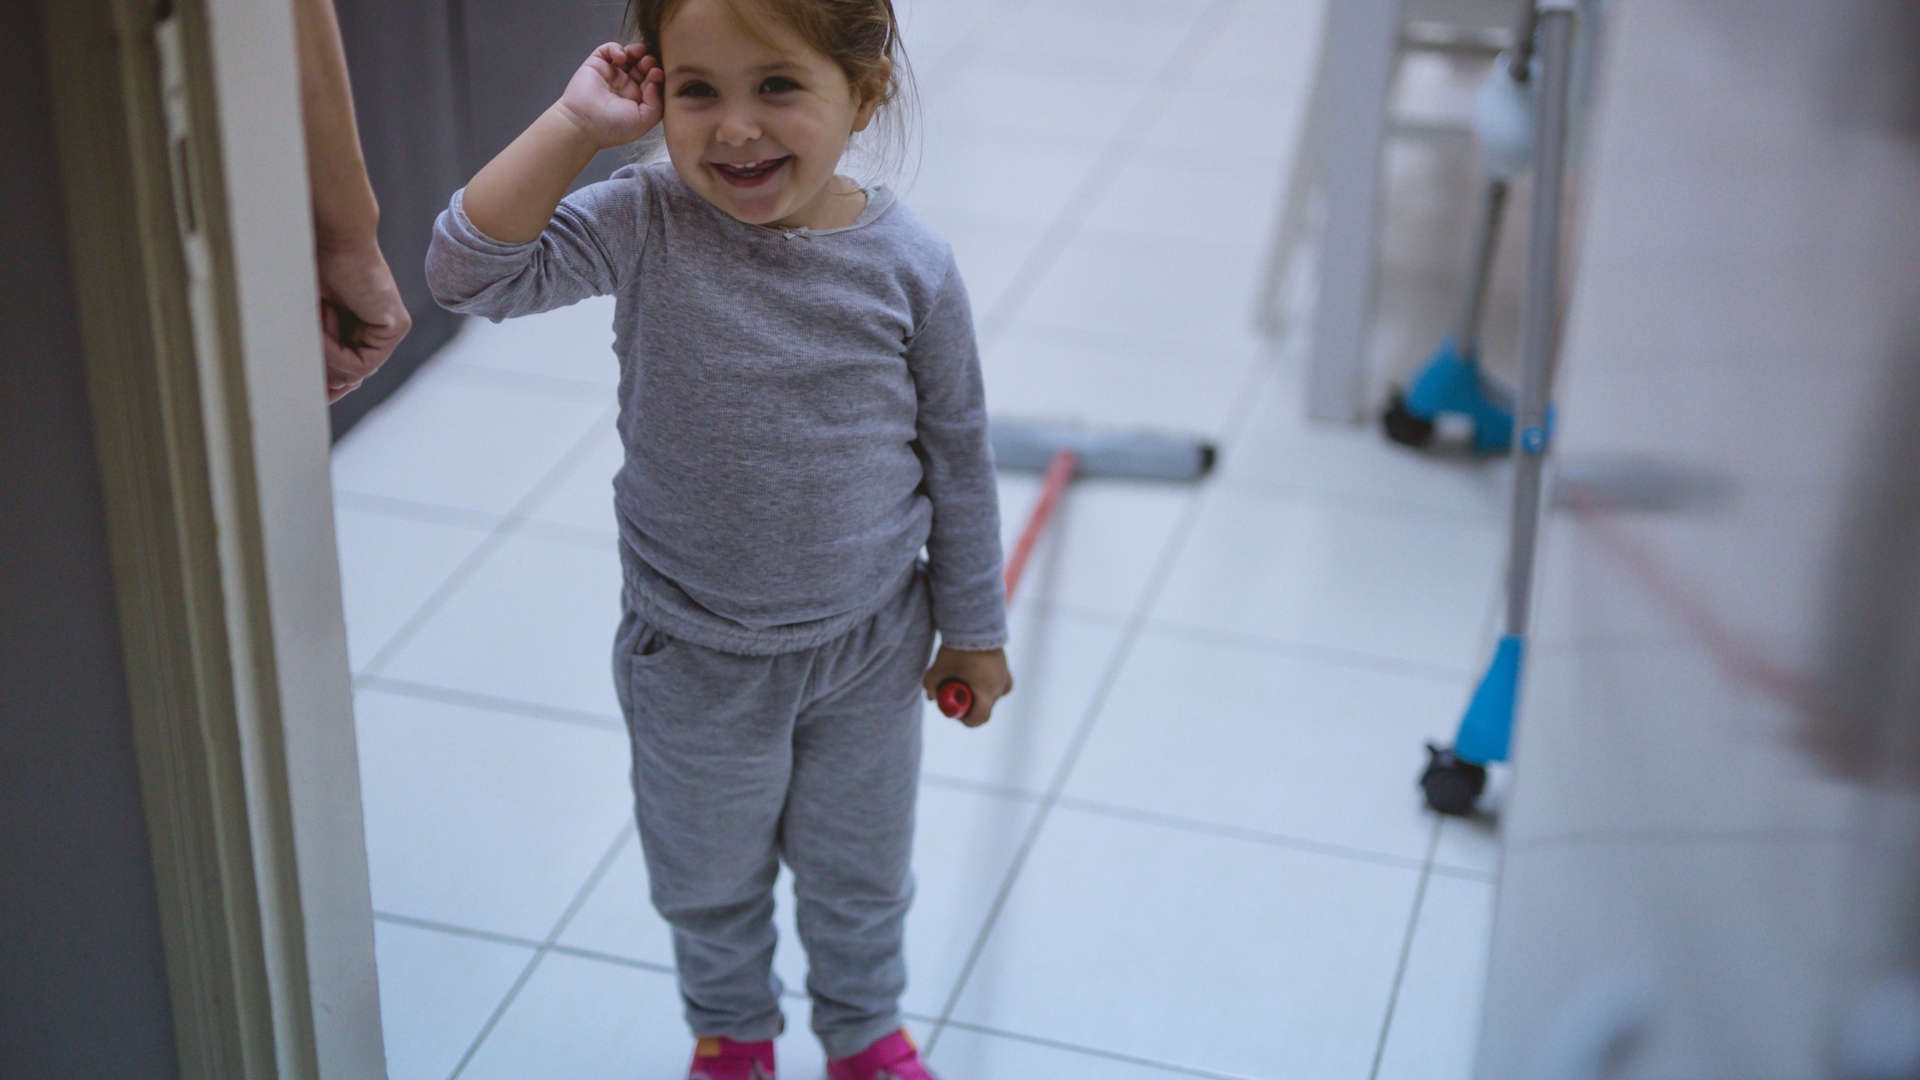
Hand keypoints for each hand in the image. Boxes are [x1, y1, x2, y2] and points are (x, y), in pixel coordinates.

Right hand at [316, 238, 410, 401]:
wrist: (331, 236)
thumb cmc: (313, 268)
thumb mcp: (310, 322)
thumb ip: (319, 354)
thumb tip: (321, 392)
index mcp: (359, 329)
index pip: (348, 372)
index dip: (327, 388)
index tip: (307, 396)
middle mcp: (379, 333)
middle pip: (349, 378)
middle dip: (324, 373)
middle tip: (302, 357)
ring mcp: (390, 331)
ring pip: (353, 374)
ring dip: (324, 351)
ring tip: (316, 315)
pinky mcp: (396, 327)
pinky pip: (360, 364)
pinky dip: (334, 348)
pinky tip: (326, 316)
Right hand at [555, 42, 663, 148]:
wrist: (584, 124)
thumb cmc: (614, 127)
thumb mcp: (643, 121)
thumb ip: (656, 103)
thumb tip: (656, 82)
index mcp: (638, 99)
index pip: (653, 81)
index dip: (658, 75)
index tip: (658, 74)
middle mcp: (626, 86)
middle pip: (643, 66)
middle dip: (649, 62)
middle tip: (650, 62)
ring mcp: (612, 74)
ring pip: (629, 55)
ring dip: (637, 52)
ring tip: (641, 54)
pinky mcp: (597, 64)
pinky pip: (609, 50)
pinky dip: (617, 49)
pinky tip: (621, 57)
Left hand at [922, 646, 1012, 727]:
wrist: (975, 624)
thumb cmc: (957, 649)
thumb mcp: (939, 668)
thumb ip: (931, 684)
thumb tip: (931, 697)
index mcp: (985, 691)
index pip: (980, 717)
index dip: (968, 720)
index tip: (958, 715)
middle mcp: (999, 686)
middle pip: (985, 706)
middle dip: (971, 705)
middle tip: (956, 696)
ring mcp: (1004, 676)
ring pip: (993, 695)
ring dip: (981, 694)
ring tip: (966, 681)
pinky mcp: (1005, 667)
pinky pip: (1001, 684)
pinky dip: (990, 685)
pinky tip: (979, 676)